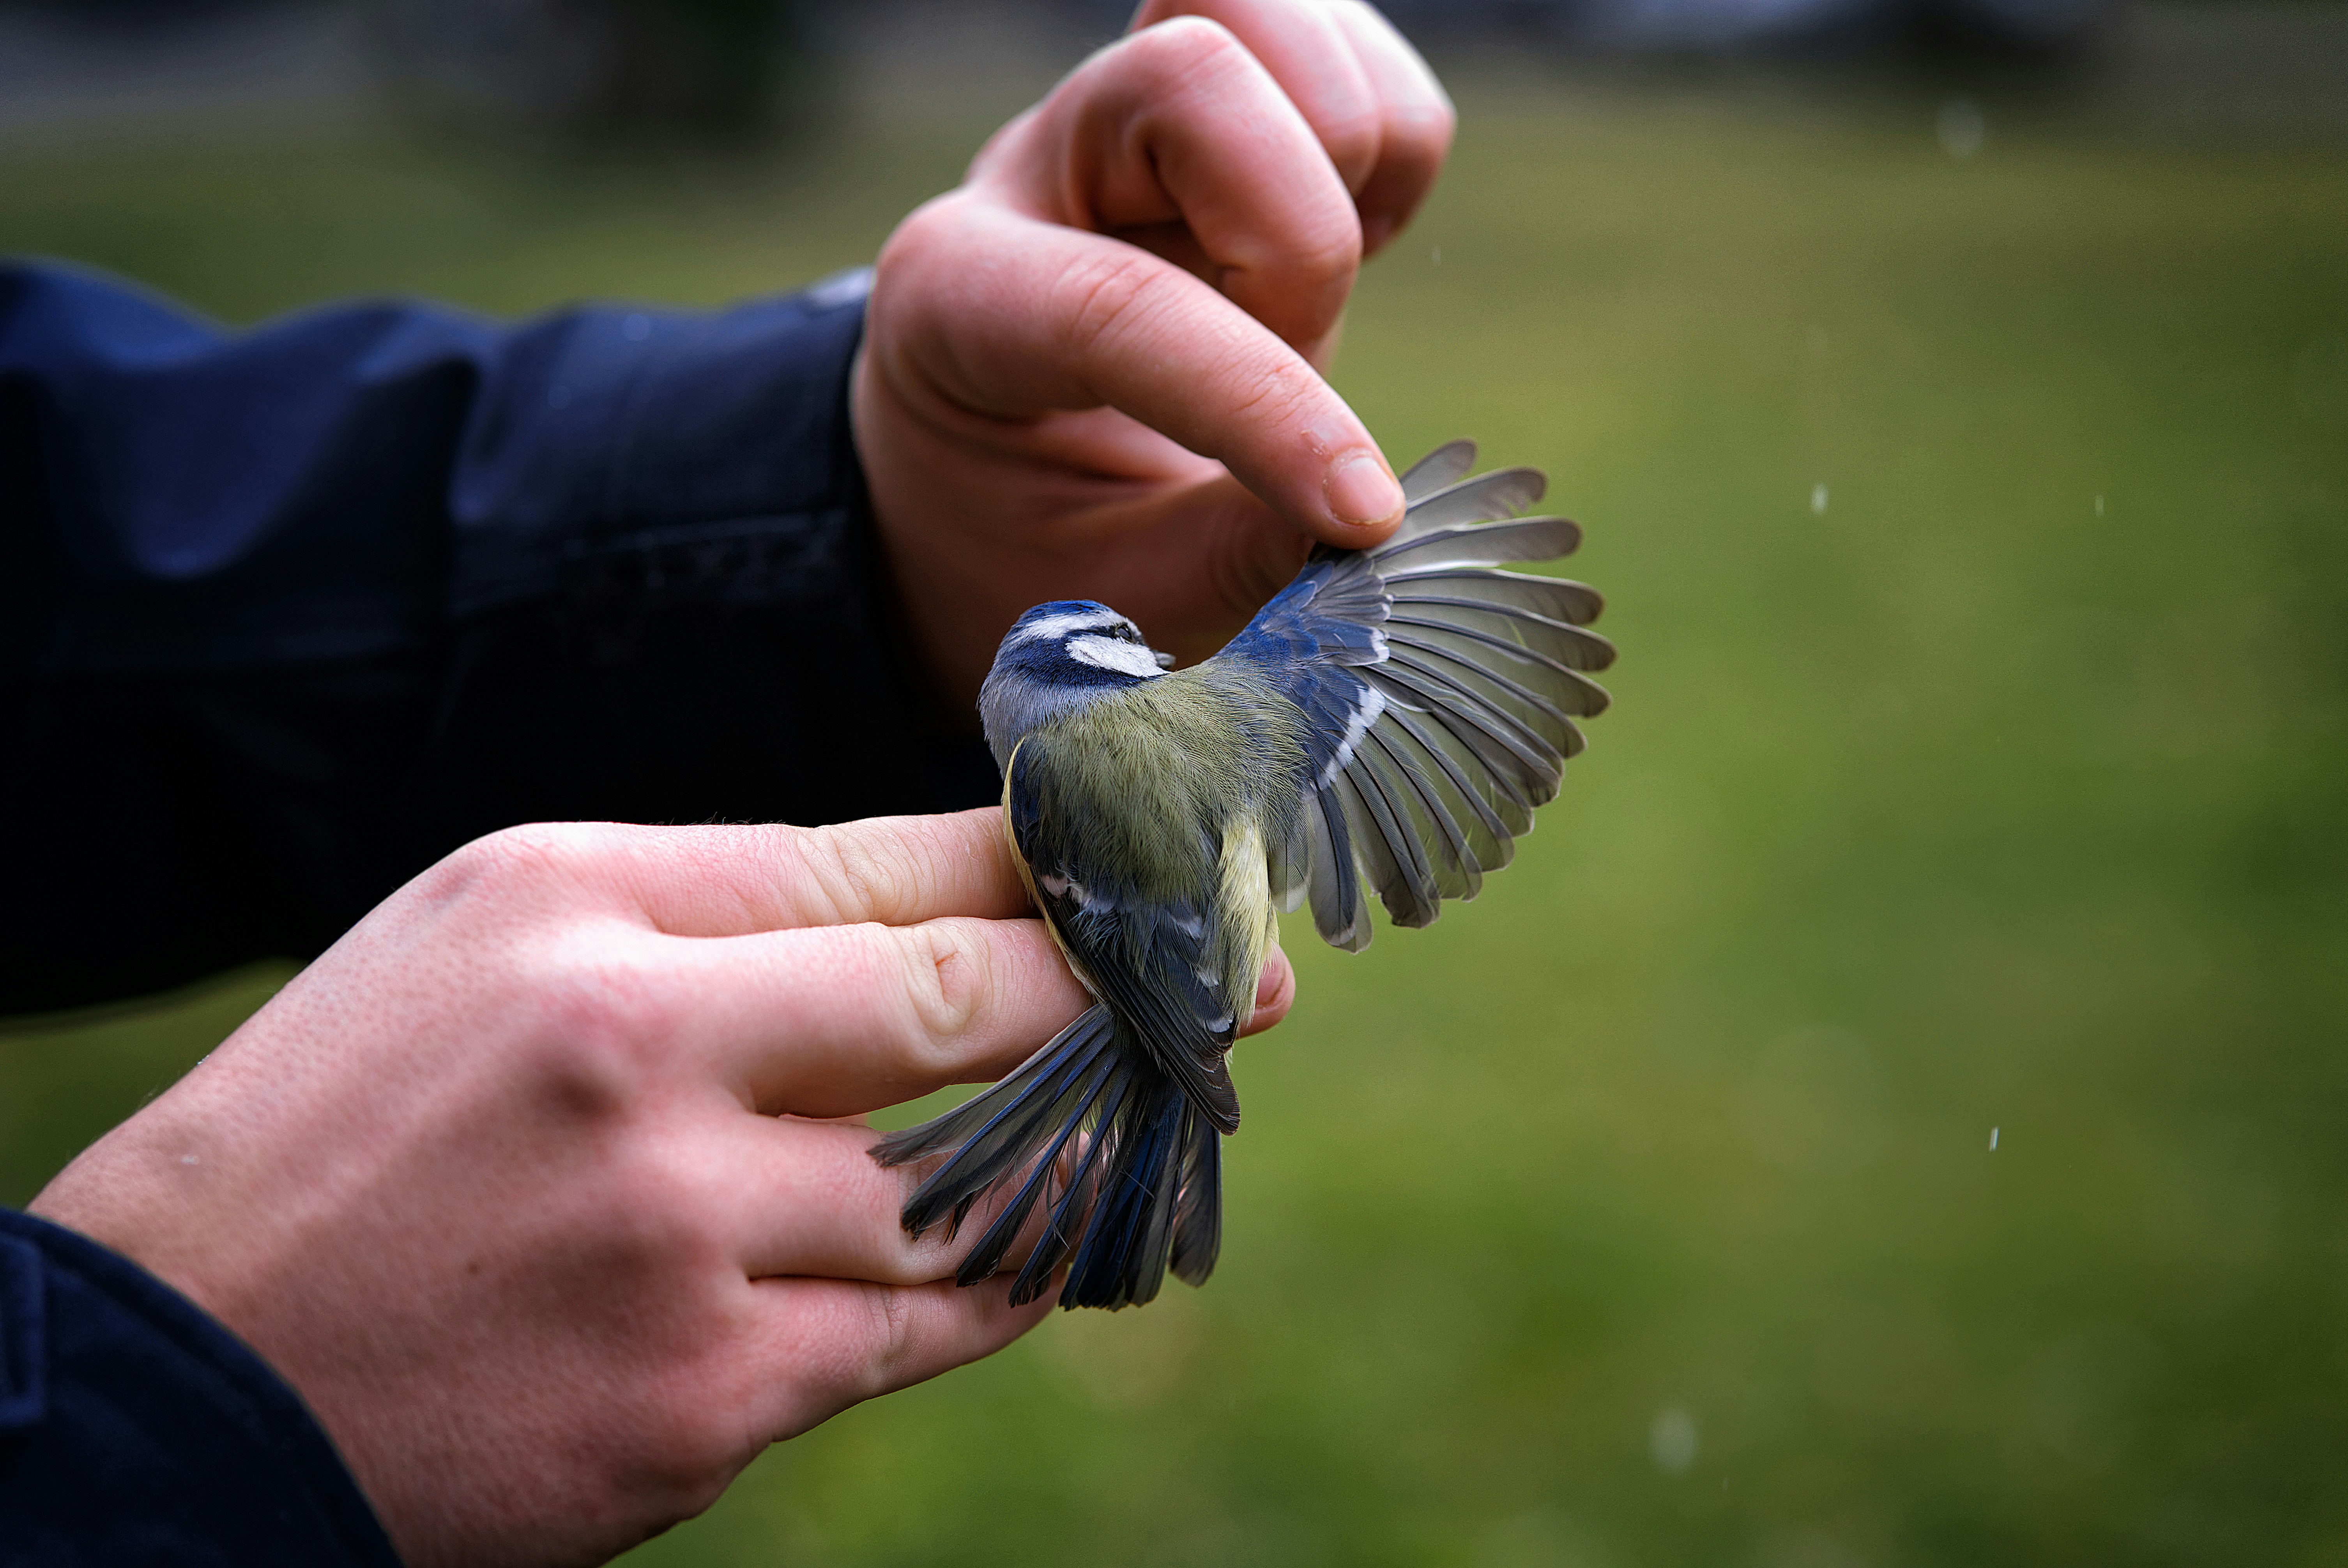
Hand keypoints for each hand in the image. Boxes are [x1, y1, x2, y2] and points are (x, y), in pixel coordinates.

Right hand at [31, 810, 1293, 1566]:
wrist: (185, 1373)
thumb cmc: (357, 1124)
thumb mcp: (504, 940)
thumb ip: (726, 907)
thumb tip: (957, 904)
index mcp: (587, 911)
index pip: (900, 859)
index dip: (1070, 864)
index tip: (1173, 869)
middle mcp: (640, 1055)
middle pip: (973, 1002)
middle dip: (1124, 992)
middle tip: (1236, 989)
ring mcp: (680, 1241)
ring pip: (984, 1187)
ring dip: (1086, 1153)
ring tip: (1146, 1118)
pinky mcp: (704, 1397)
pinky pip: (932, 1329)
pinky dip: (1010, 1281)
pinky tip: (1045, 1246)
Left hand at [854, 0, 1454, 703]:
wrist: (1004, 473)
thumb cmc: (1040, 539)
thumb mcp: (1106, 593)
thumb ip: (1224, 562)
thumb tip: (1362, 524)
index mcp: (958, 299)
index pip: (1115, 305)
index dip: (1261, 405)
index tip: (1360, 513)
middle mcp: (1040, 167)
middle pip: (1192, 74)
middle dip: (1298, 241)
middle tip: (1294, 362)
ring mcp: (1133, 112)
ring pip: (1279, 24)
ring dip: (1347, 172)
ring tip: (1305, 305)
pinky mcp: (1230, 96)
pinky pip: (1360, 63)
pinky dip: (1389, 155)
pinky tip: (1335, 256)